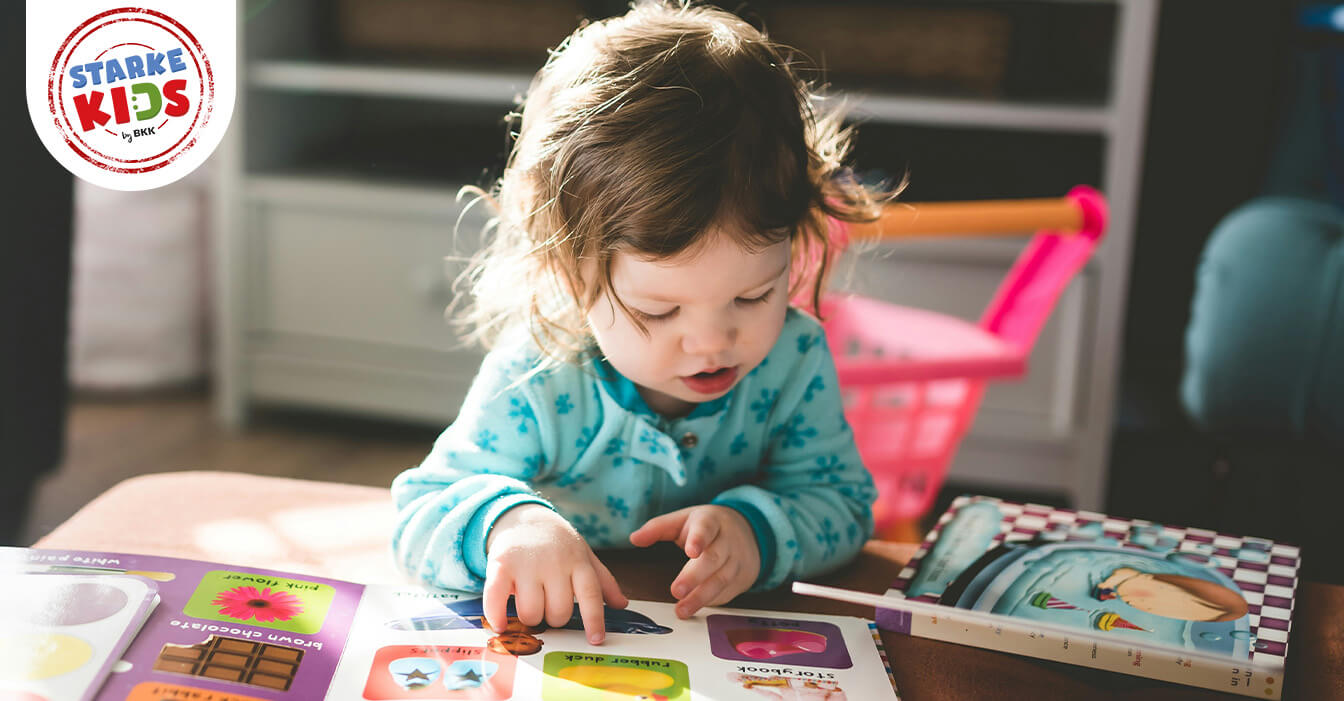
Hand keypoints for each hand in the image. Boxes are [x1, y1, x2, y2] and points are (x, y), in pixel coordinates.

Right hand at [485, 504, 627, 642]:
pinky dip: (497, 616)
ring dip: (530, 617)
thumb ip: (602, 581)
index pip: (591, 594)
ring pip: (531, 612)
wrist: (523, 516)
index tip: (596, 639)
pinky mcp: (501, 564)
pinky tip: (500, 625)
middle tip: (548, 606)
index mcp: (577, 562)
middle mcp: (554, 563)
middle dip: (554, 618)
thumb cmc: (557, 542)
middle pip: (558, 612)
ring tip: (529, 603)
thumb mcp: (583, 554)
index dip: (594, 619)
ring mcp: (527, 564)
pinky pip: (496, 597)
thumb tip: (621, 604)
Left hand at [629, 504, 759, 617]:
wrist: (747, 533)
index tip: (691, 551)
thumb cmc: (706, 527)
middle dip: (695, 576)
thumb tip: (634, 538)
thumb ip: (658, 528)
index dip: (699, 539)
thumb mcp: (684, 520)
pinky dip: (711, 602)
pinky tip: (695, 609)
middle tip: (676, 591)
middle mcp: (727, 541)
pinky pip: (726, 592)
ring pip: (721, 580)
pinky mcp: (740, 579)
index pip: (706, 528)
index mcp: (710, 521)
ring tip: (681, 610)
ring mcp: (736, 560)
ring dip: (701, 597)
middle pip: (713, 559)